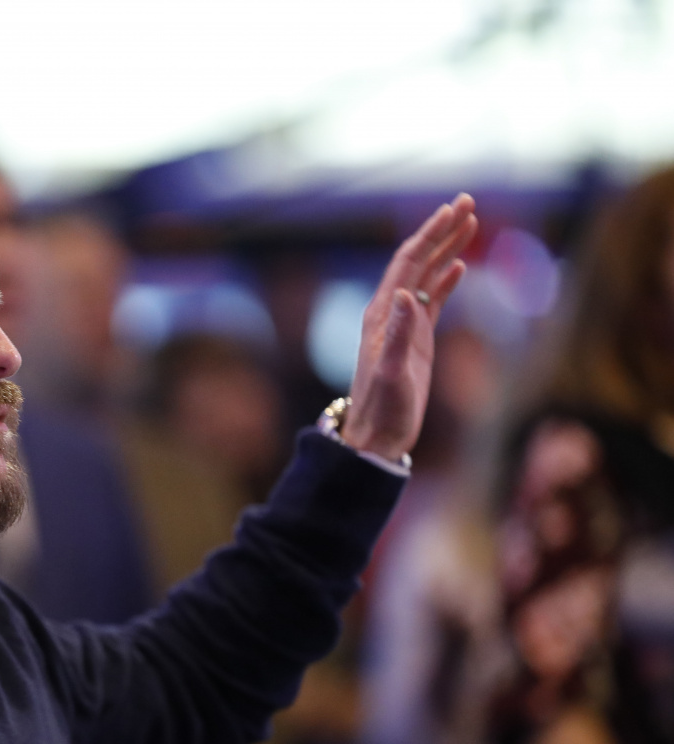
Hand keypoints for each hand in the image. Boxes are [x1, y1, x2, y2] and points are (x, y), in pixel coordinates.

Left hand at [342, 193, 477, 460]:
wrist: (377, 437)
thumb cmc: (383, 409)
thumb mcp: (391, 372)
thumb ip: (398, 334)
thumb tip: (406, 293)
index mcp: (382, 313)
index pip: (408, 262)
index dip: (430, 234)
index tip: (454, 209)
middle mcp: (390, 312)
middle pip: (417, 260)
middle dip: (441, 230)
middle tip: (468, 201)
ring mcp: (402, 324)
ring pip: (426, 276)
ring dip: (446, 249)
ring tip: (470, 222)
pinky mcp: (415, 340)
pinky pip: (432, 301)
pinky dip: (445, 280)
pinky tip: (459, 267)